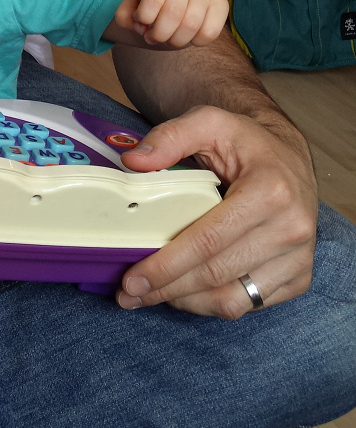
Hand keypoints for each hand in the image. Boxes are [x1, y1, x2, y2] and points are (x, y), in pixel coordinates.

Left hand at [114, 0, 227, 46]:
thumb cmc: (155, 4)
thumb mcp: (133, 6)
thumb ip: (125, 16)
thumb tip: (140, 26)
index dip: (144, 18)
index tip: (142, 22)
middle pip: (173, 14)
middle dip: (159, 34)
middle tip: (154, 37)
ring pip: (191, 25)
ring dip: (175, 41)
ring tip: (169, 38)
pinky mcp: (221, 4)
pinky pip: (209, 33)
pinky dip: (195, 42)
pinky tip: (188, 36)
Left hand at [117, 104, 317, 316]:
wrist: (288, 156)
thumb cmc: (246, 141)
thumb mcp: (208, 123)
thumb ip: (169, 137)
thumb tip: (132, 161)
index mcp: (269, 192)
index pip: (208, 240)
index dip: (167, 265)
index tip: (132, 279)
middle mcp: (291, 229)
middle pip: (216, 274)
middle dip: (167, 288)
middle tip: (129, 294)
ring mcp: (299, 258)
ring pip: (233, 300)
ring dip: (186, 302)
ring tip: (151, 297)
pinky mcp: (299, 277)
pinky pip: (249, 304)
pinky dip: (212, 305)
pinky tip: (185, 293)